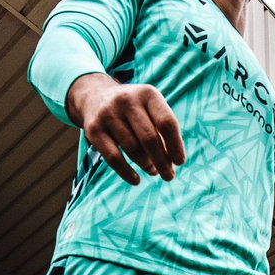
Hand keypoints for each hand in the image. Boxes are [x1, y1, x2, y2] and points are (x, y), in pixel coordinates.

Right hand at [68, 76, 185, 185]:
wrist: (95, 96)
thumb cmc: (134, 110)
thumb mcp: (150, 108)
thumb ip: (164, 130)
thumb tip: (172, 161)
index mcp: (148, 94)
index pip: (167, 123)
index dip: (176, 146)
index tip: (179, 162)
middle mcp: (127, 101)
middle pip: (150, 139)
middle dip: (162, 162)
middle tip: (169, 176)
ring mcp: (109, 114)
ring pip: (133, 149)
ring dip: (147, 166)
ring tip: (153, 171)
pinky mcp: (94, 129)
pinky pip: (113, 158)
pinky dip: (127, 173)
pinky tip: (136, 180)